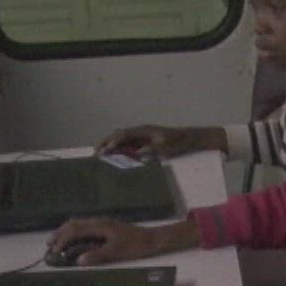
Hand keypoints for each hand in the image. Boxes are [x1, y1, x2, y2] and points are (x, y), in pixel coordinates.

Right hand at [46, 217, 195, 265]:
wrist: (153, 239)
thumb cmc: (136, 245)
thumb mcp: (117, 252)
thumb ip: (97, 256)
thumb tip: (78, 261)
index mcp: (100, 226)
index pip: (75, 230)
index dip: (63, 240)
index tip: (54, 250)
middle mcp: (99, 222)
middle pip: (74, 223)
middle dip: (60, 233)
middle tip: (49, 245)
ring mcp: (103, 224)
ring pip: (79, 224)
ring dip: (66, 232)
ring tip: (57, 242)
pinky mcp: (106, 228)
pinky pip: (85, 227)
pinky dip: (75, 233)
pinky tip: (74, 241)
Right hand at [94, 125, 224, 159]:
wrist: (189, 138)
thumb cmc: (178, 142)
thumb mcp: (166, 147)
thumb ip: (152, 149)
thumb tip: (138, 152)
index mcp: (144, 130)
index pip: (124, 134)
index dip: (113, 141)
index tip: (104, 149)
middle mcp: (141, 130)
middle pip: (119, 134)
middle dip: (106, 141)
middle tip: (95, 152)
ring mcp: (142, 135)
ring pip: (122, 137)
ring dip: (111, 144)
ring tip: (101, 153)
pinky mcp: (145, 140)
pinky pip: (128, 142)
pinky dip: (119, 147)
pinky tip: (115, 154)